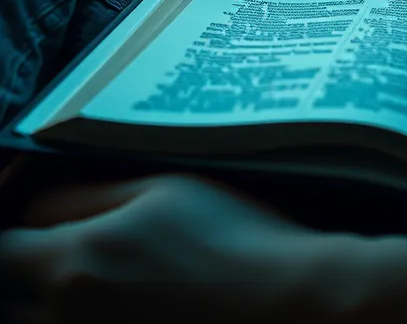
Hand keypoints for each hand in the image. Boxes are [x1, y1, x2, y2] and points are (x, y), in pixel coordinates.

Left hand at [0, 173, 406, 323]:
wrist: (282, 299)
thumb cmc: (233, 239)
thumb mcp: (163, 190)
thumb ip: (88, 196)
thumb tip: (40, 207)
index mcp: (72, 262)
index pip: (0, 250)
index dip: (12, 231)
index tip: (29, 224)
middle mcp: (65, 316)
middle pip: (9, 297)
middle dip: (26, 270)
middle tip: (55, 250)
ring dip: (46, 302)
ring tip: (96, 280)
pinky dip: (81, 319)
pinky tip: (120, 304)